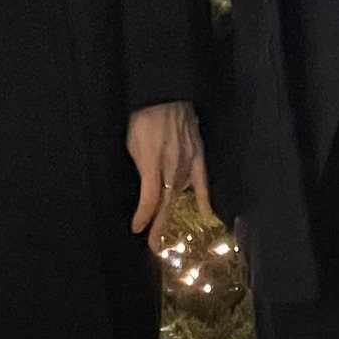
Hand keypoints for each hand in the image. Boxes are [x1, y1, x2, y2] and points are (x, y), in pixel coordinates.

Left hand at [127, 101, 211, 252]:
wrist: (165, 92)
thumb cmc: (143, 117)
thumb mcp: (132, 142)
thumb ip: (140, 168)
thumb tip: (143, 188)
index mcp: (153, 160)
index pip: (150, 197)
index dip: (143, 215)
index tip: (137, 228)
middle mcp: (173, 164)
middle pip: (166, 201)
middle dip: (159, 224)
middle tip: (155, 245)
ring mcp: (188, 159)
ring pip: (181, 192)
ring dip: (175, 212)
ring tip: (170, 232)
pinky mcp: (198, 153)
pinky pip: (202, 179)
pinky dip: (203, 196)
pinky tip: (206, 213)